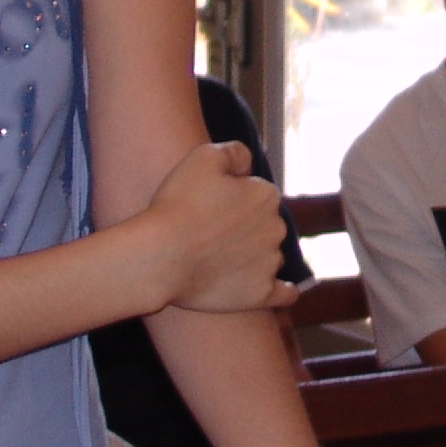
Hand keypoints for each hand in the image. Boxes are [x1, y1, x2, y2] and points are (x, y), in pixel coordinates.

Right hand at [141, 141, 297, 314]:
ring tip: (220, 261)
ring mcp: (270, 264)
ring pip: (270, 256)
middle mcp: (277, 228)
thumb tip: (248, 164)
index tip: (211, 206)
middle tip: (212, 234)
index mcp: (266, 195)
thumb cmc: (178, 205)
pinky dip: (283, 291)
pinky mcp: (260, 294)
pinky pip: (284, 293)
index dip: (234, 198)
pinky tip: (281, 290)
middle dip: (246, 227)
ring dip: (254, 256)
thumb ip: (233, 152)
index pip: (258, 194)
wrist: (161, 257)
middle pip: (266, 225)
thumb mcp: (202, 157)